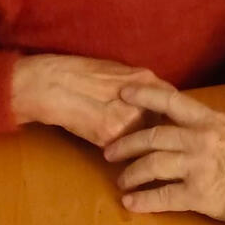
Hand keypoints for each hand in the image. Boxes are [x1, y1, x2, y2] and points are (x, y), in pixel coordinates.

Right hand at [10, 54, 170, 146]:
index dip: (174, 117)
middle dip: (163, 135)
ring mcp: (126, 120)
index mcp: (144, 79)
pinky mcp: (109, 137)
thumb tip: (158, 101)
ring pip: (147, 141)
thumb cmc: (79, 72)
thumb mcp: (116, 71)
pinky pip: (125, 150)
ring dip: (144, 148)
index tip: (175, 125)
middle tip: (159, 142)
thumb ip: (139, 87)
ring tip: (137, 150)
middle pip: (165, 125)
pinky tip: (118, 152)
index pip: (174, 103)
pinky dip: (124, 154)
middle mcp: (141, 99)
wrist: (49, 83)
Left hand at [103, 85, 224, 224]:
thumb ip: (201, 123)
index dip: (144, 96)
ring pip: (152, 166)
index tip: (122, 94)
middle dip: (125, 145)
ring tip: (121, 181)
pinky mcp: (197, 195)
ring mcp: (197, 168)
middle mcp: (200, 140)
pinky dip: (142, 201)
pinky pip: (162, 198)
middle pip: (152, 138)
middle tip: (109, 152)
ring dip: (131, 175)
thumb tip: (170, 118)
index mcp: (208, 120)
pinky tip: (130, 204)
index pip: (170, 101)